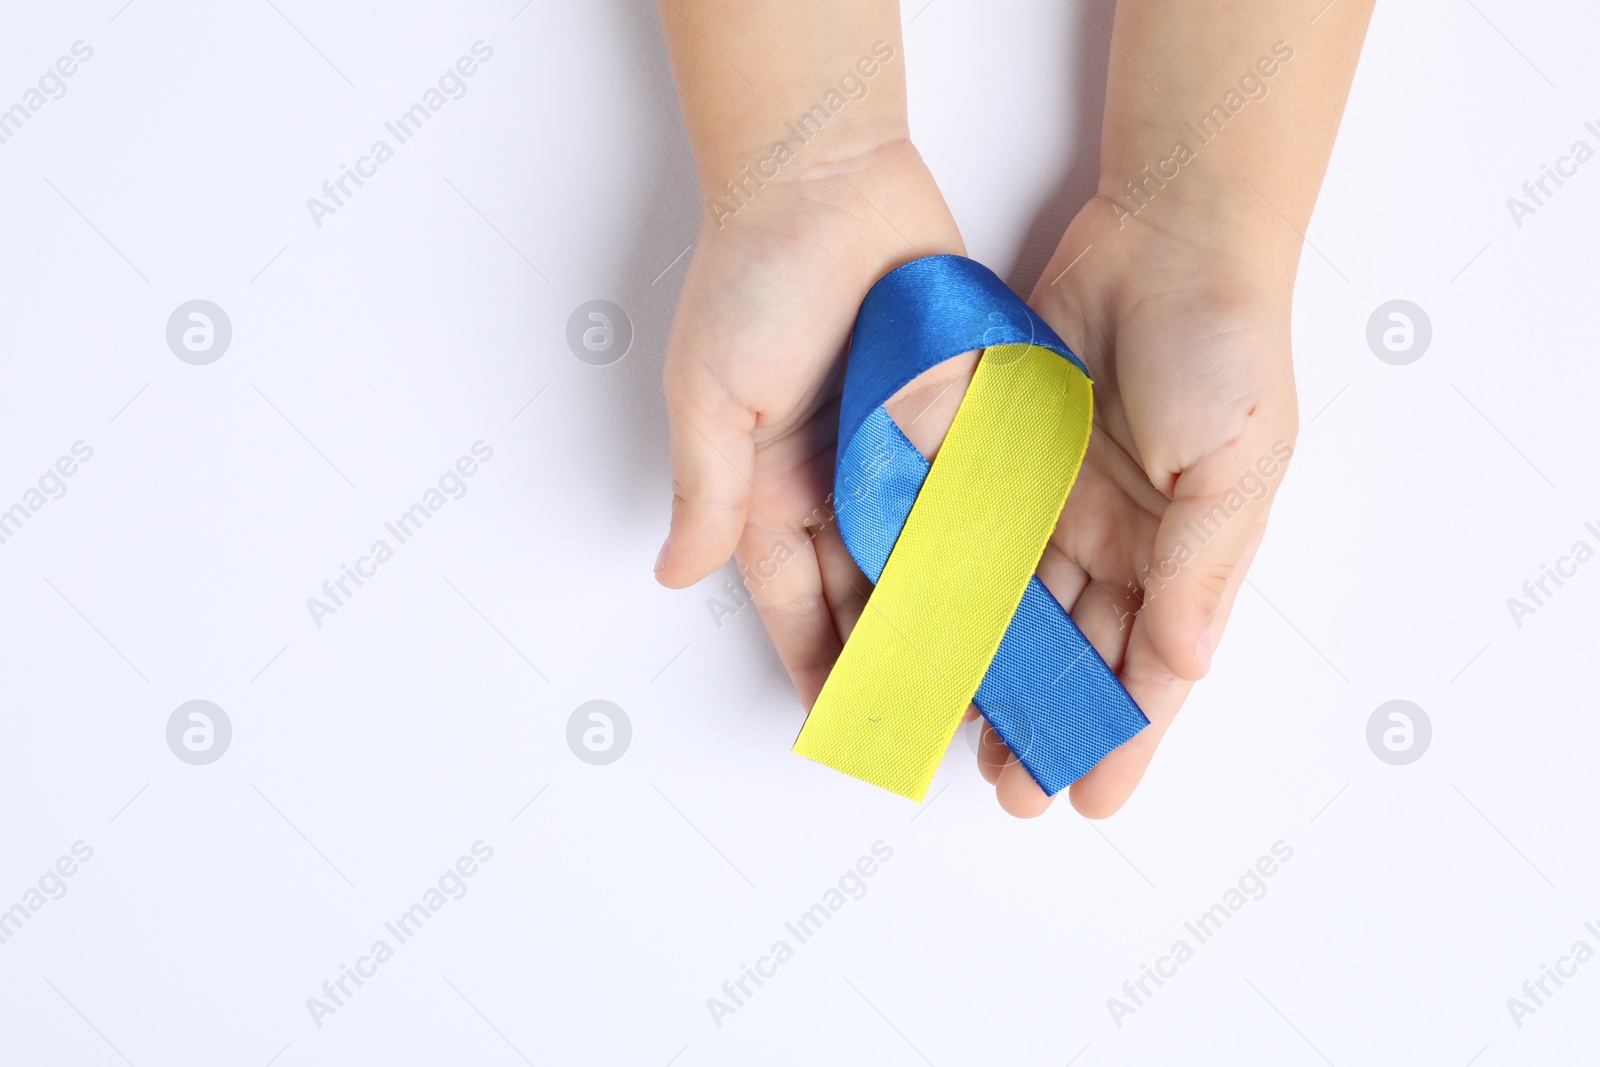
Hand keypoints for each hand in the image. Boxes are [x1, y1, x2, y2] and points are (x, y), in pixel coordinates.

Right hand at [655, 140, 965, 709]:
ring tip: (993, 682)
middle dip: (900, 662)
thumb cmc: (755, 276)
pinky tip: (1028, 593)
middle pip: (871, 596)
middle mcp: (839, 483)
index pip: (796, 601)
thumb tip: (673, 573)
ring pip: (934, 560)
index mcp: (771, 488)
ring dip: (958, 619)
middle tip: (938, 728)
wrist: (829, 177)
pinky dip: (998, 546)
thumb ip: (707, 491)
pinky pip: (979, 496)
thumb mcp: (711, 393)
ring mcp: (900, 453)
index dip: (821, 664)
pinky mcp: (955, 418)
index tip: (850, 726)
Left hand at [968, 195, 1299, 817]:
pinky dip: (950, 585)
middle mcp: (1122, 538)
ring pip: (1016, 608)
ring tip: (953, 732)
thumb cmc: (1227, 344)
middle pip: (1076, 652)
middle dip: (1044, 721)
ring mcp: (1059, 499)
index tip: (1084, 800)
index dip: (1121, 736)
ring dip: (990, 671)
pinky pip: (972, 533)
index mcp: (1189, 552)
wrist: (1169, 232)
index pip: (1152, 668)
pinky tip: (922, 631)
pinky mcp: (1006, 455)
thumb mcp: (1233, 465)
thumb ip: (1201, 568)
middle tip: (1004, 787)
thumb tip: (1184, 667)